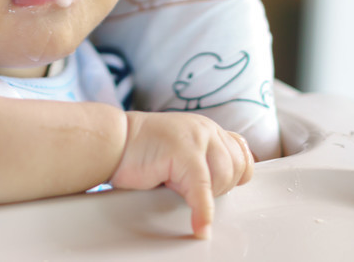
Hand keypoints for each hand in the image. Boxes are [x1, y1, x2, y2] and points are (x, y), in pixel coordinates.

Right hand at [111, 111, 253, 238]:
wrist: (112, 142)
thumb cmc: (139, 150)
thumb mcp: (180, 150)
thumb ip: (203, 158)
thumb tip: (226, 184)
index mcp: (207, 128)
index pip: (241, 154)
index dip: (235, 175)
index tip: (221, 188)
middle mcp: (205, 129)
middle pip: (236, 168)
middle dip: (219, 187)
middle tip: (190, 191)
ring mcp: (196, 138)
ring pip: (222, 179)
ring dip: (205, 195)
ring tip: (178, 190)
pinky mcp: (184, 153)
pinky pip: (203, 190)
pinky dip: (203, 212)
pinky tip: (199, 226)